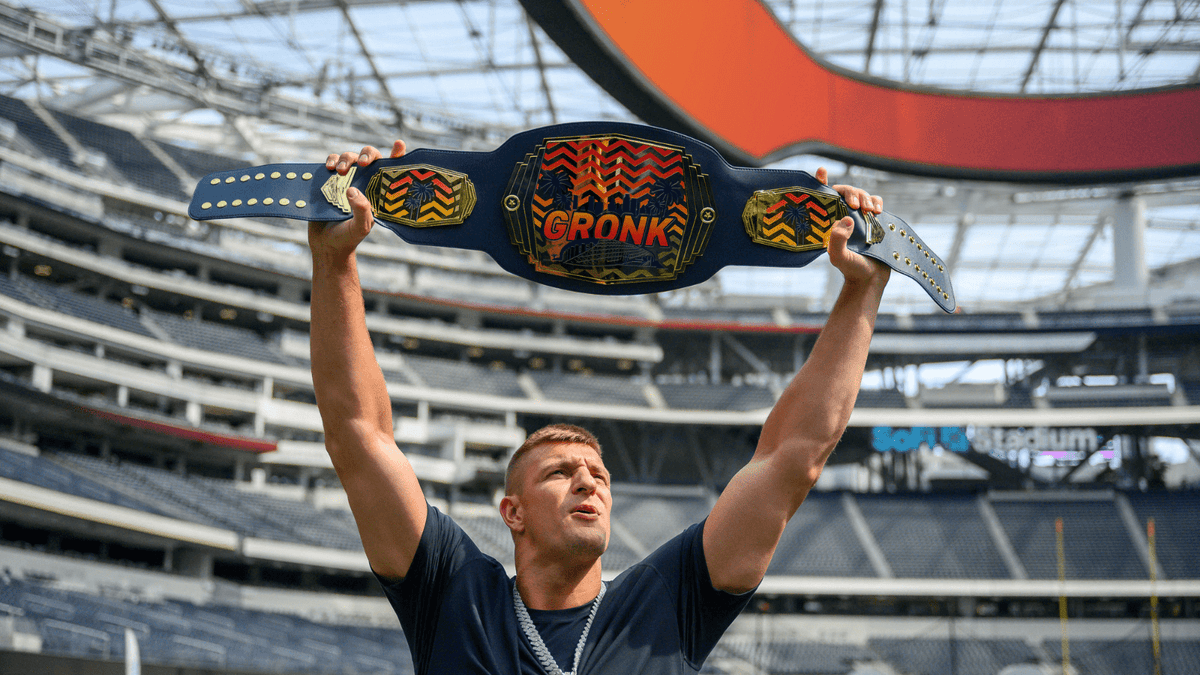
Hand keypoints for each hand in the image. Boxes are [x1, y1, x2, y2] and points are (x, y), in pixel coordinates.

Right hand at [308, 140, 406, 258]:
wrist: (326, 244)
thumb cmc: (349, 237)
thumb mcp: (361, 227)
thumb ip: (362, 210)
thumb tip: (353, 190)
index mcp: (378, 192)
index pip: (391, 170)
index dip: (397, 155)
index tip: (399, 144)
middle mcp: (365, 182)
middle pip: (369, 157)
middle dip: (366, 154)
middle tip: (362, 164)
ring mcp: (347, 180)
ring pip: (350, 156)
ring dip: (345, 158)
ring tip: (339, 171)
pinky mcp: (330, 180)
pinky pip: (331, 162)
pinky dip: (330, 160)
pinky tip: (328, 168)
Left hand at [815, 167, 889, 287]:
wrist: (871, 278)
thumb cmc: (850, 268)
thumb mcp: (838, 256)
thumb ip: (837, 239)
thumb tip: (846, 219)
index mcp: (829, 221)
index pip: (822, 198)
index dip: (821, 182)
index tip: (821, 171)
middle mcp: (842, 216)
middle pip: (845, 192)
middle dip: (851, 193)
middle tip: (855, 205)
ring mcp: (859, 216)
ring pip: (861, 194)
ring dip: (865, 197)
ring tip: (869, 211)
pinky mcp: (874, 219)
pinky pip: (875, 201)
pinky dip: (876, 201)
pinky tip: (877, 211)